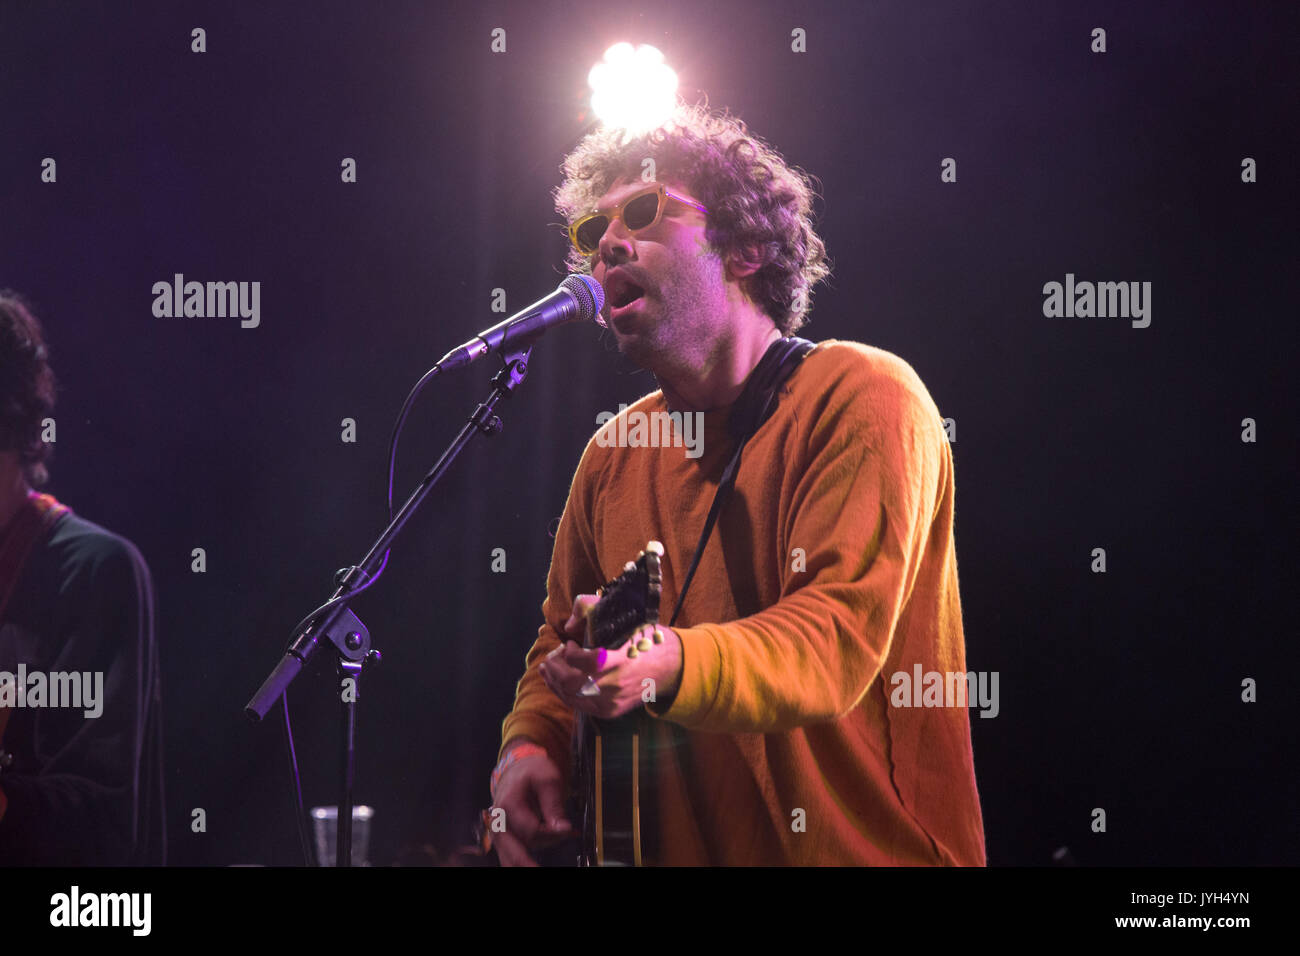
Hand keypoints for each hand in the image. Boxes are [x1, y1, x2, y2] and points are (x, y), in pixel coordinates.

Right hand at [489, 740, 571, 866]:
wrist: (517, 771)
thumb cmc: (532, 773)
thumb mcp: (548, 779)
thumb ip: (554, 804)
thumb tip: (563, 829)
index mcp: (508, 803)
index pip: (531, 829)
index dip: (552, 834)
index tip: (569, 831)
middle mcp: (498, 820)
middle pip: (514, 850)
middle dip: (531, 863)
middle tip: (542, 867)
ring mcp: (498, 831)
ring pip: (512, 857)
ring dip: (531, 860)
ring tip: (550, 851)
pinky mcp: (503, 838)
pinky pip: (511, 856)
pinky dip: (526, 860)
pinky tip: (541, 857)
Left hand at [538, 594, 682, 718]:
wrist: (671, 668)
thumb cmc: (647, 639)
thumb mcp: (628, 617)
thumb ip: (592, 610)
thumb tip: (568, 625)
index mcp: (622, 660)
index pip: (587, 662)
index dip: (571, 653)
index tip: (570, 642)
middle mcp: (616, 685)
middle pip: (571, 682)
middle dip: (555, 667)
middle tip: (553, 654)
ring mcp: (612, 702)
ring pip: (571, 696)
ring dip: (554, 680)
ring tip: (548, 667)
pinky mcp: (609, 712)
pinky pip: (579, 706)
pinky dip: (564, 693)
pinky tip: (557, 681)